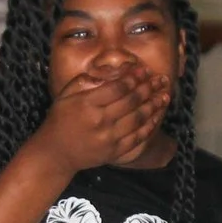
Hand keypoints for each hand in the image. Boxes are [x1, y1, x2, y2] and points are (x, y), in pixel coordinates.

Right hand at [28, 70, 160, 175]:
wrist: (56, 153)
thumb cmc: (61, 119)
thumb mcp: (66, 94)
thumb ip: (87, 80)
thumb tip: (111, 72)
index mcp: (87, 104)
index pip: (118, 88)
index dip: (134, 77)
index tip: (145, 70)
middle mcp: (100, 121)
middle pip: (131, 101)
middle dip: (149, 88)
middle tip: (161, 79)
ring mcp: (109, 138)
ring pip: (138, 118)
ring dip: (154, 105)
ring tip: (165, 94)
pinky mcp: (115, 151)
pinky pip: (138, 137)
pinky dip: (150, 125)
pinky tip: (158, 115)